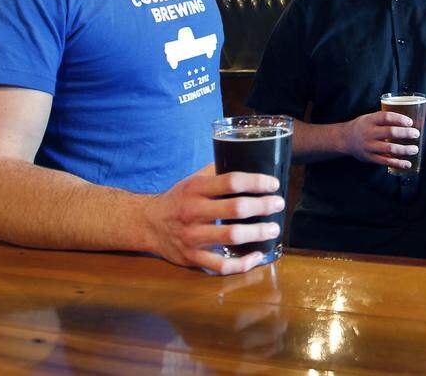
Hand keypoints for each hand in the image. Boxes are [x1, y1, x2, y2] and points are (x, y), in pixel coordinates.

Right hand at [143, 164, 284, 274]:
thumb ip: (217, 172)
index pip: (231, 181)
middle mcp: (193, 212)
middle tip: (279, 204)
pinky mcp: (192, 258)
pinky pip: (220, 266)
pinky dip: (241, 264)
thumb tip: (247, 159)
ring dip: (257, 233)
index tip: (273, 184)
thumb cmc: (178, 199)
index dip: (256, 182)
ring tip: (274, 229)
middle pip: (235, 209)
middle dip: (263, 206)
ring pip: (231, 237)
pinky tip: (256, 256)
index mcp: (196, 189)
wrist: (147, 224)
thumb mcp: (192, 180)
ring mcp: (192, 237)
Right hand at [339, 110, 419, 169]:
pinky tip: (407, 164)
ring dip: (404, 149)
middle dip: (405, 133)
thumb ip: (385, 119)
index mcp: (370, 120)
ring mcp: (369, 146)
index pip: (386, 117)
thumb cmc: (363, 126)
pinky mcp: (370, 158)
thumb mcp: (370, 118)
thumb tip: (408, 122)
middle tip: (416, 134)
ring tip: (414, 149)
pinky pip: (385, 161)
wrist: (345, 139)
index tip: (410, 122)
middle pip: (390, 132)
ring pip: (389, 148)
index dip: (399, 119)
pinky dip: (398, 163)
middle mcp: (369, 133)